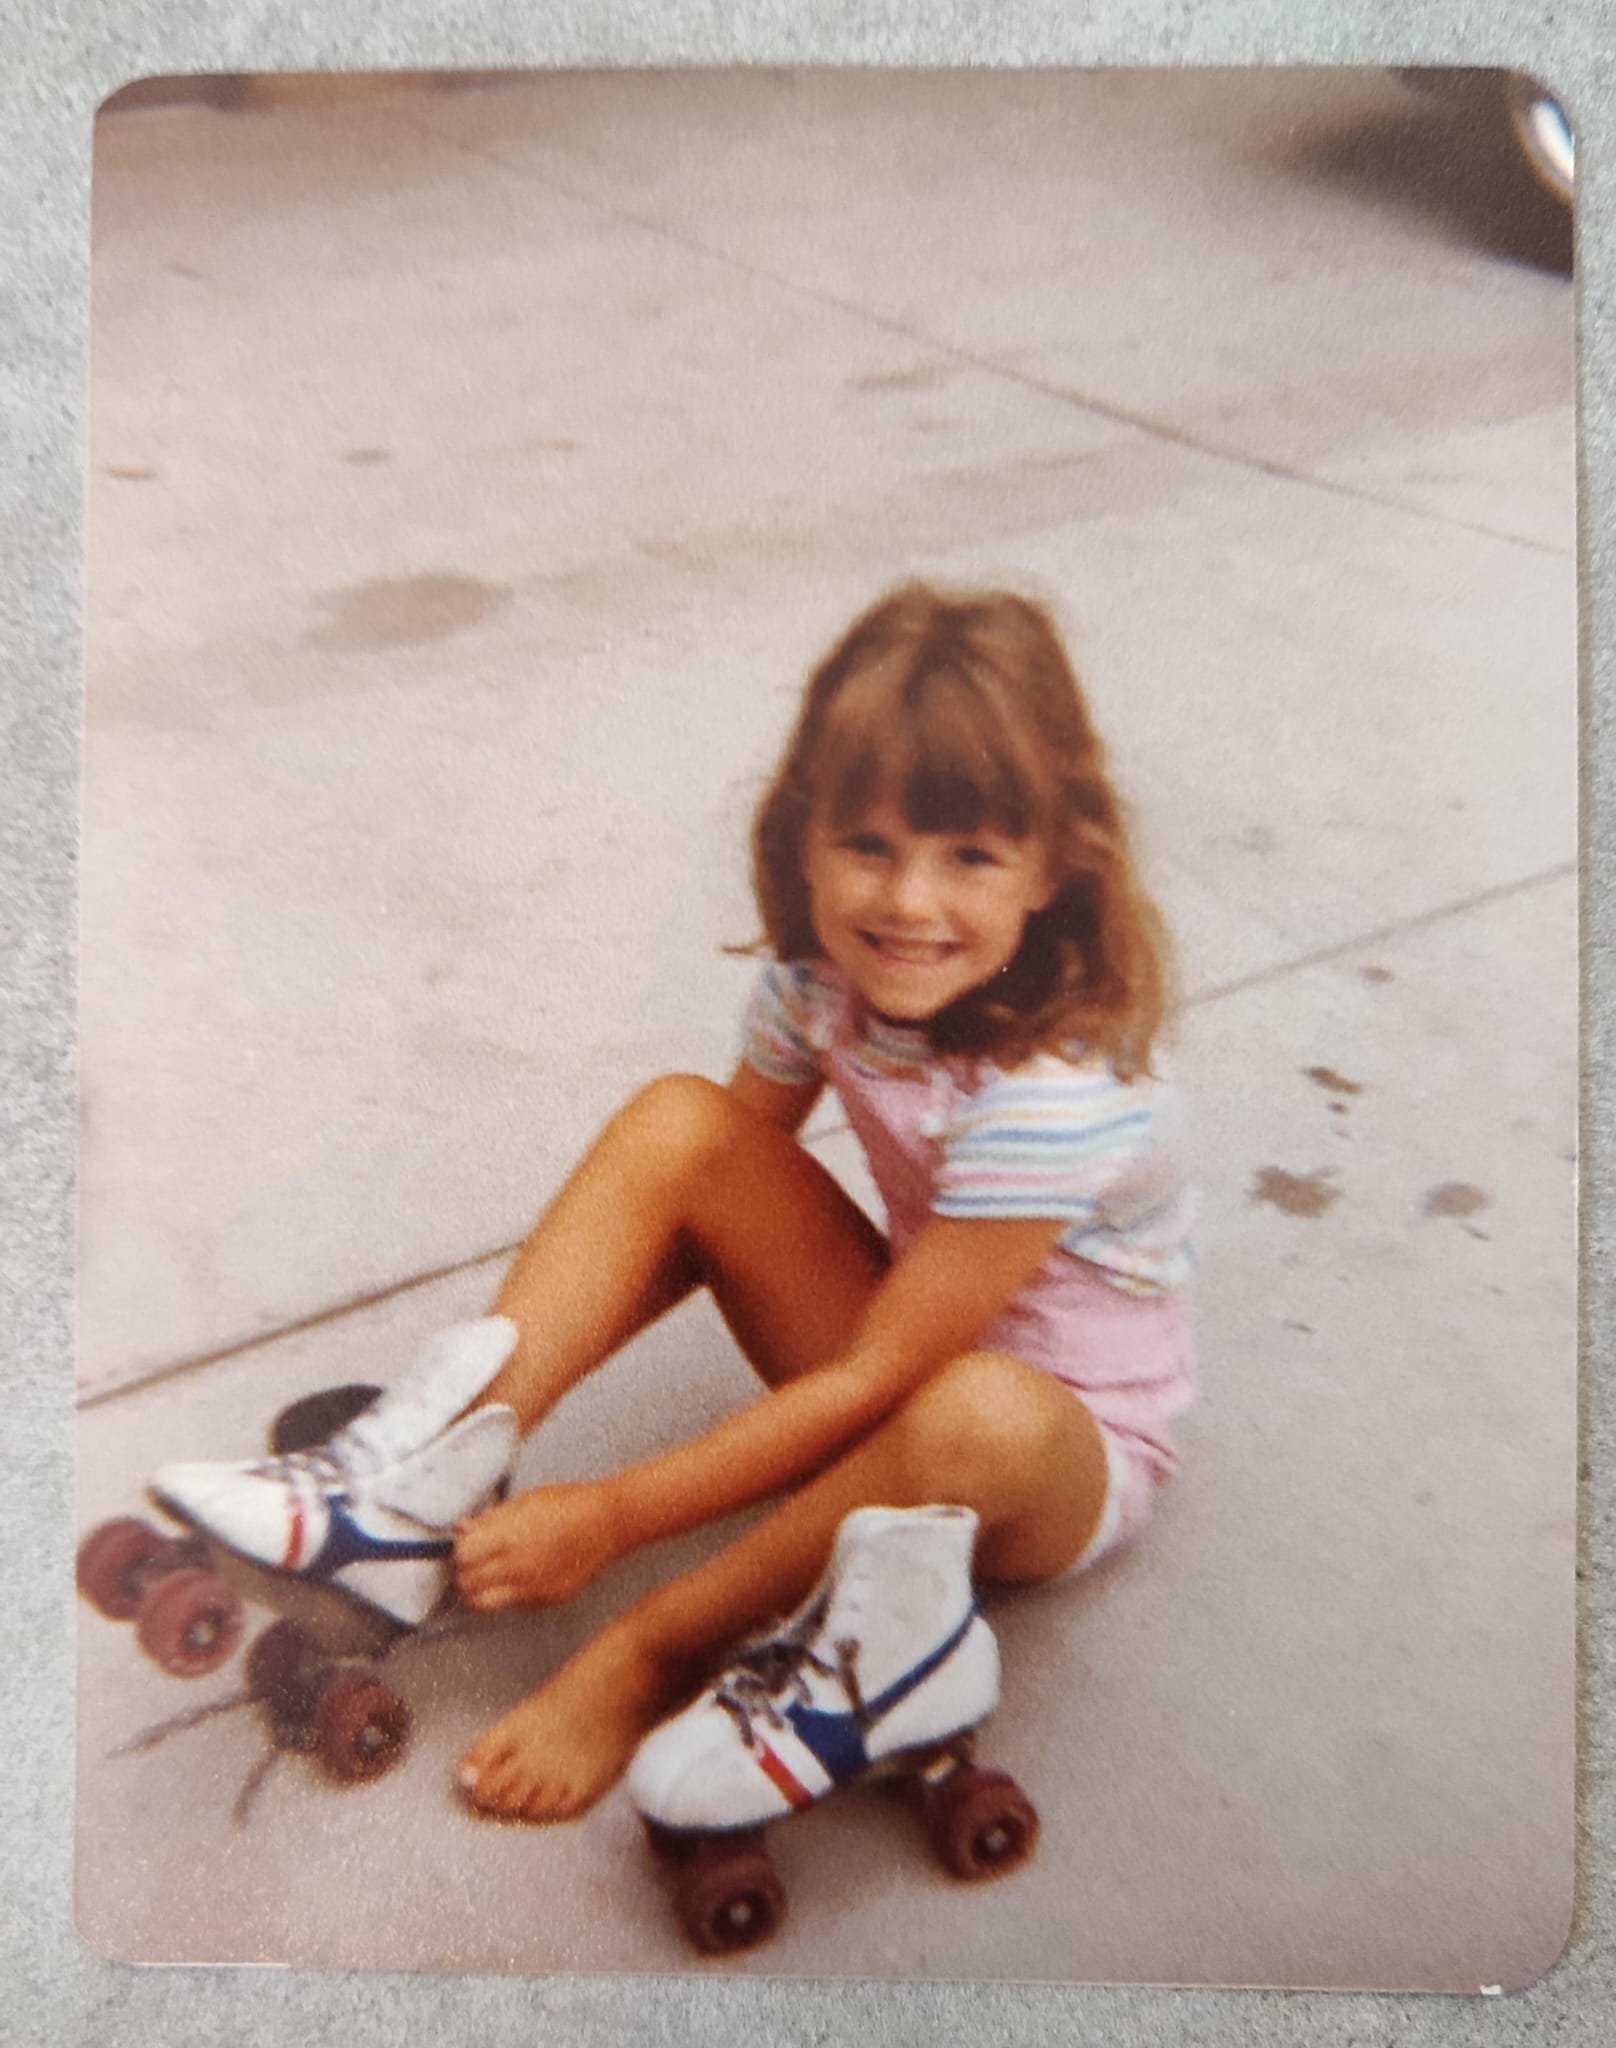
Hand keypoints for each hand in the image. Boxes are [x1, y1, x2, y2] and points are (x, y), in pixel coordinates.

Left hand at [453, 1478, 625, 1611]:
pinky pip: (513, 1604)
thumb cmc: (570, 1504)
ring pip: (484, 1604)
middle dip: (466, 1573)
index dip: (461, 1552)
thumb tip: (464, 1529)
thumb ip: (491, 1519)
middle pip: (468, 1583)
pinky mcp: (546, 1599)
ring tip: (489, 1577)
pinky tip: (517, 1578)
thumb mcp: (526, 1501)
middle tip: (474, 1563)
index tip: (466, 1547)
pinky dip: (507, 1595)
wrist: (608, 1523)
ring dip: (480, 1591)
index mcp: (508, 1537)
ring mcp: (532, 1587)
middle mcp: (517, 1567)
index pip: (462, 1557)